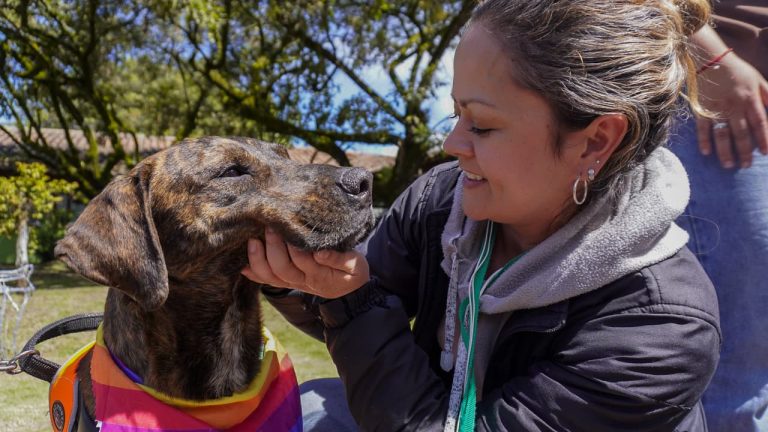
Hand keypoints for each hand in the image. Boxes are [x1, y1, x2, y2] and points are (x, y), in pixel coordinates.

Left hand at [241, 228, 369, 298]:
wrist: (350, 294)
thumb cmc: (353, 273)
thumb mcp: (356, 265)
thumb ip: (340, 259)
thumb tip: (320, 251)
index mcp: (320, 274)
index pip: (303, 259)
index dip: (293, 245)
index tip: (288, 225)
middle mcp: (303, 281)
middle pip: (282, 268)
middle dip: (273, 246)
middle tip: (269, 225)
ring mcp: (293, 283)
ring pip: (270, 276)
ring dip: (258, 259)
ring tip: (253, 240)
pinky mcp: (287, 282)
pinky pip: (266, 280)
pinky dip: (253, 272)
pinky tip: (242, 263)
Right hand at [695, 54, 767, 168]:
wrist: (711, 60)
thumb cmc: (738, 72)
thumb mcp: (759, 80)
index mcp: (750, 100)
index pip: (760, 123)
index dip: (764, 139)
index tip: (765, 153)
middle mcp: (735, 107)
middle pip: (741, 133)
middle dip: (745, 151)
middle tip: (746, 165)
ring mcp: (717, 109)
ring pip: (723, 134)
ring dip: (725, 151)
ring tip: (728, 165)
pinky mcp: (702, 109)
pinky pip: (703, 127)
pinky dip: (704, 140)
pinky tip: (706, 152)